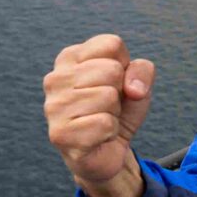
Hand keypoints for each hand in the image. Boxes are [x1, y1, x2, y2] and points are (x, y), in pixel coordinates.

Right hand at [44, 34, 153, 196]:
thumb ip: (142, 71)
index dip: (125, 67)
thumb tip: (133, 89)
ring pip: (108, 97)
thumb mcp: (137, 83)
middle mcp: (55, 79)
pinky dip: (110, 132)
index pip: (112, 45)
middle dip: (119, 92)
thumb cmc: (118, 110)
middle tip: (107, 106)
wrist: (108, 151)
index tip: (113, 83)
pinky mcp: (59, 134)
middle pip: (111, 70)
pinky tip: (97, 137)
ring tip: (100, 120)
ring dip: (114, 114)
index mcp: (70, 58)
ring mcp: (54, 107)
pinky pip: (104, 124)